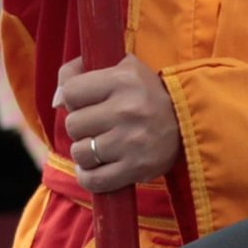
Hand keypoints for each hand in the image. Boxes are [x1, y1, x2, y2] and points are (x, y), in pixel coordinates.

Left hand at [57, 54, 179, 192]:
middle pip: (73, 125)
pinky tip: (96, 167)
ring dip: (85, 152)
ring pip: (80, 152)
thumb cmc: (145, 93)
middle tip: (98, 126)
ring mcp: (132, 141)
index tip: (87, 102)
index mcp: (123, 80)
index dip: (73, 99)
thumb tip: (57, 100)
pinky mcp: (138, 168)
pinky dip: (89, 176)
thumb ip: (79, 72)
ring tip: (101, 145)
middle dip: (81, 127)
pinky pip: (94, 179)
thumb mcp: (120, 67)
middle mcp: (127, 110)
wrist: (191, 123)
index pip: (70, 92)